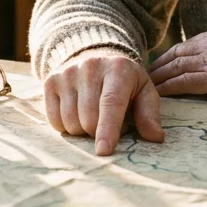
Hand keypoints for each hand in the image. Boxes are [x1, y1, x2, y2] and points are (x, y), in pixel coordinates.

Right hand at [43, 47, 164, 156]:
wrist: (95, 56)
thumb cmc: (124, 81)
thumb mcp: (143, 91)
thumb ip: (149, 114)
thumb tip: (156, 137)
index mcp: (118, 69)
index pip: (110, 103)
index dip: (107, 129)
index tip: (104, 151)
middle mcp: (90, 67)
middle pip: (89, 118)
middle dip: (98, 132)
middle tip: (106, 125)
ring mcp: (67, 73)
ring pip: (70, 121)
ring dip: (81, 130)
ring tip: (92, 118)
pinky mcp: (50, 80)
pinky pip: (54, 119)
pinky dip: (65, 126)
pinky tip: (76, 114)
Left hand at [147, 23, 206, 102]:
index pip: (188, 44)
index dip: (171, 55)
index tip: (160, 62)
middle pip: (178, 53)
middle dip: (159, 65)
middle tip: (145, 74)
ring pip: (177, 67)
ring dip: (159, 77)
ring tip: (146, 85)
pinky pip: (185, 82)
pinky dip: (169, 88)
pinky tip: (158, 94)